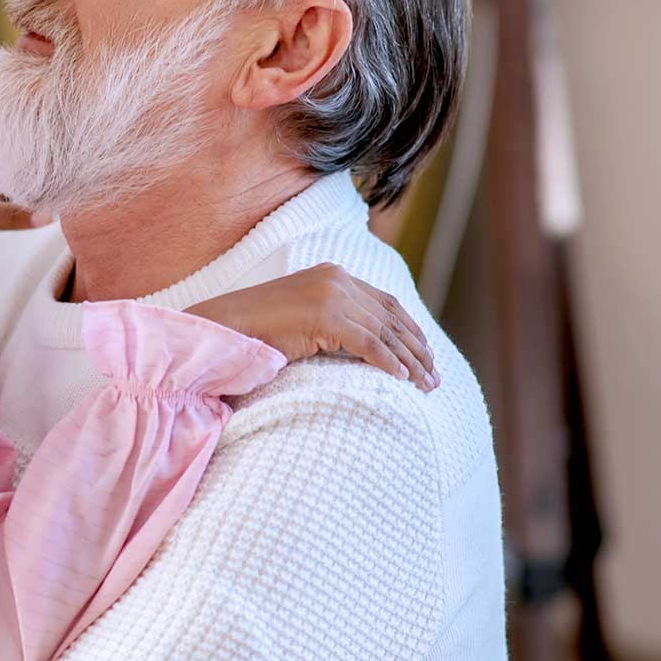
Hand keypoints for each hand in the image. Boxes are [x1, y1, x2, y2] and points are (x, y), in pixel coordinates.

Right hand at [190, 264, 438, 389]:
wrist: (225, 327)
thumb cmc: (259, 330)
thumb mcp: (305, 320)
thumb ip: (334, 321)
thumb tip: (365, 345)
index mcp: (333, 274)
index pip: (386, 303)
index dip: (410, 330)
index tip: (425, 356)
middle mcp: (336, 279)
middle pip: (392, 316)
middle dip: (417, 348)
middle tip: (435, 377)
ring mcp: (330, 294)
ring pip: (385, 332)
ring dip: (410, 361)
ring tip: (426, 385)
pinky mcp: (324, 316)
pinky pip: (368, 344)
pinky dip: (389, 363)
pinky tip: (402, 380)